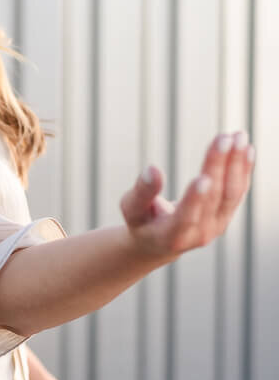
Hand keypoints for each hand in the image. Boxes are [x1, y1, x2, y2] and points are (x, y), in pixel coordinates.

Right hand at [120, 130, 254, 261]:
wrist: (160, 243)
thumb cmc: (141, 222)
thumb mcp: (132, 210)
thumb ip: (141, 192)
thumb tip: (152, 168)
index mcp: (172, 236)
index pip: (186, 217)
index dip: (194, 199)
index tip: (202, 177)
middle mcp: (200, 234)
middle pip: (213, 197)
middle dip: (218, 166)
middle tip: (223, 138)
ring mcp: (217, 226)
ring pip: (231, 193)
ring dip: (236, 164)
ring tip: (238, 136)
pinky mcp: (226, 215)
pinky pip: (238, 191)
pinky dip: (243, 169)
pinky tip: (246, 148)